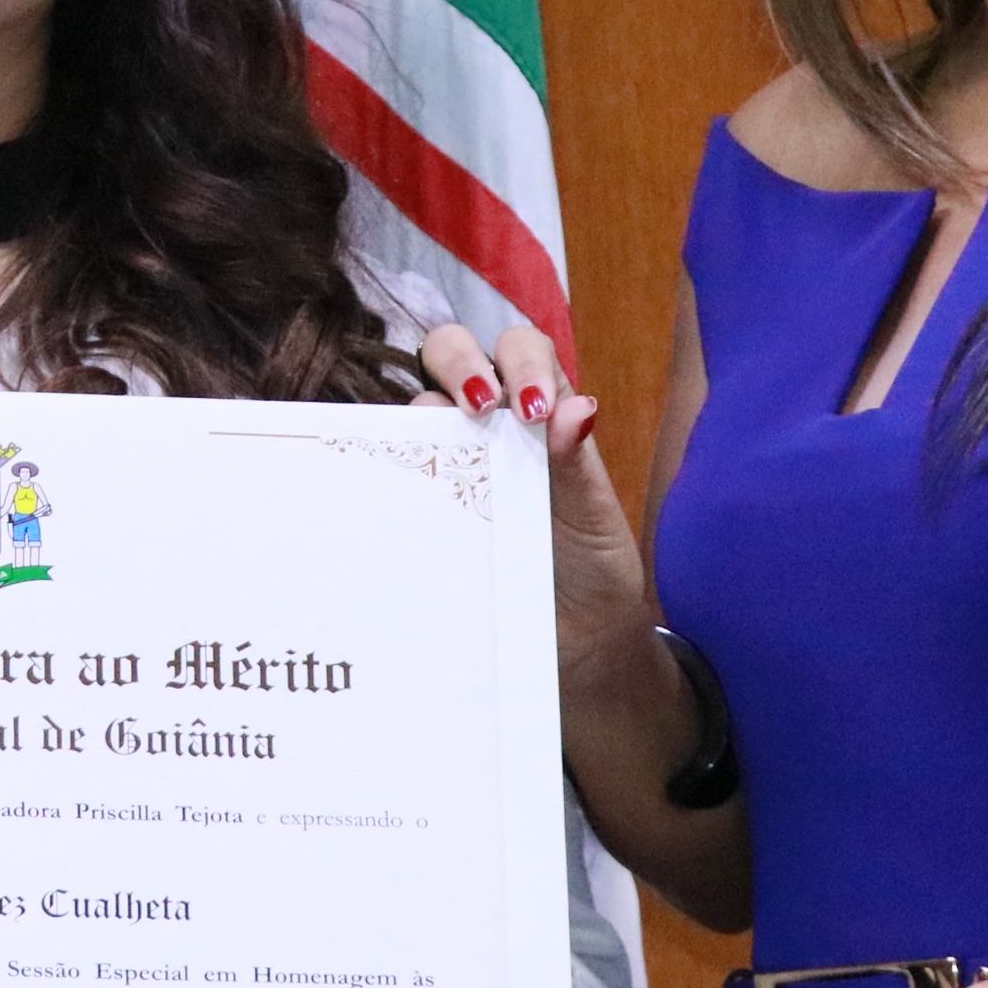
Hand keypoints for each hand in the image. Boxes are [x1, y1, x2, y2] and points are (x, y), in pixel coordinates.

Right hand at [413, 323, 654, 679]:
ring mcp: (450, 460)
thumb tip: (578, 406)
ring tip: (446, 444)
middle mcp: (488, 424)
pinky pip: (395, 468)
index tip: (532, 408)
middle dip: (458, 361)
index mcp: (539, 410)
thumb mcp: (593, 513)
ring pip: (415, 404)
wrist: (576, 637)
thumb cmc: (591, 564)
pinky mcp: (421, 503)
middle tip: (479, 406)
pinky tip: (409, 489)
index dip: (520, 361)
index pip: (520, 349)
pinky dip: (393, 463)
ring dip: (423, 408)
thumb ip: (578, 461)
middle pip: (451, 352)